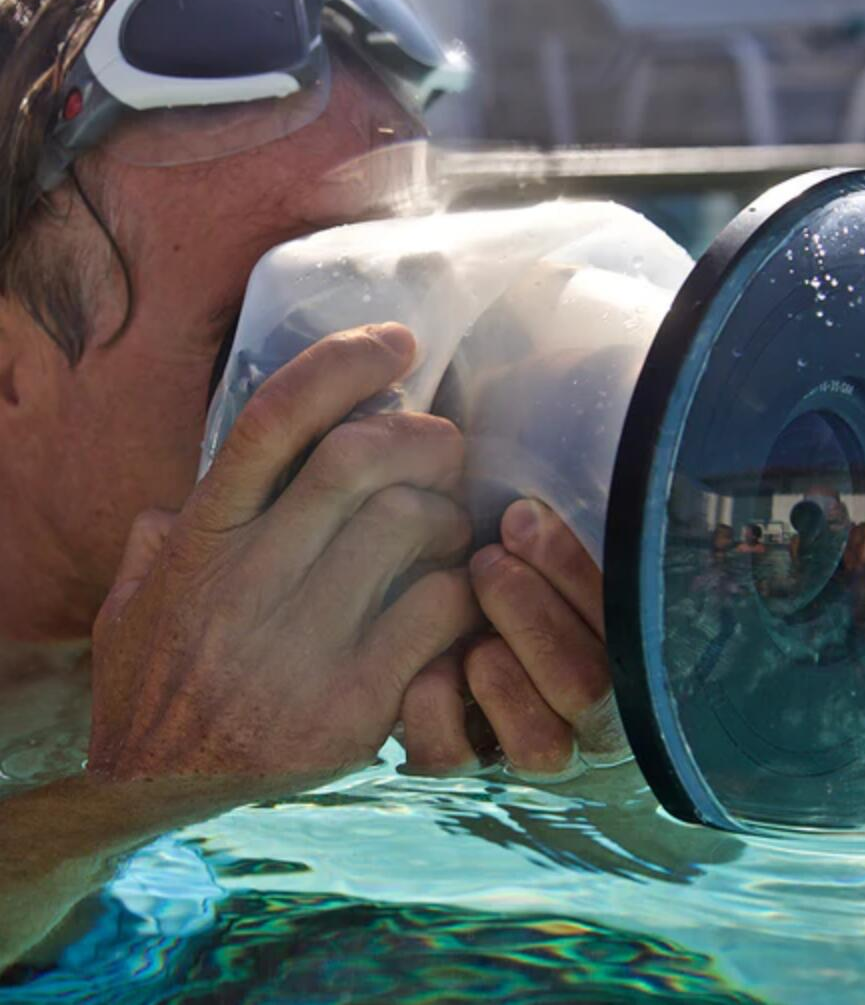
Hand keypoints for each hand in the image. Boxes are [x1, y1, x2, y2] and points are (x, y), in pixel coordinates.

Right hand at [88, 323, 482, 780]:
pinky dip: (464, 590)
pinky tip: (458, 597)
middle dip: (423, 436)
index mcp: (200, 539)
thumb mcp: (134, 593)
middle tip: (446, 444)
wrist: (152, 788)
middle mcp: (245, 583)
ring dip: (451, 514)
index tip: (398, 342)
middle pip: (359, 460)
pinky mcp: (349, 708)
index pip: (273, 422)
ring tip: (451, 529)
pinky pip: (438, 612)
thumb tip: (202, 480)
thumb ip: (168, 532)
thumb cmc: (155, 676)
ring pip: (410, 526)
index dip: (343, 365)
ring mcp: (298, 647)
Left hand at [400, 499, 628, 779]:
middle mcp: (601, 724)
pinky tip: (429, 664)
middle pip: (587, 686)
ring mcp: (542, 756)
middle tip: (488, 560)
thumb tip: (540, 488)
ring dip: (500, 668)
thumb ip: (574, 531)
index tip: (523, 517)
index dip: (574, 573)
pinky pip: (461, 762)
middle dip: (532, 612)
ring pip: (541, 743)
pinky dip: (438, 711)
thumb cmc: (535, 577)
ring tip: (464, 607)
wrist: (469, 642)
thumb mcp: (563, 554)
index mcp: (638, 664)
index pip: (629, 630)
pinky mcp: (473, 772)